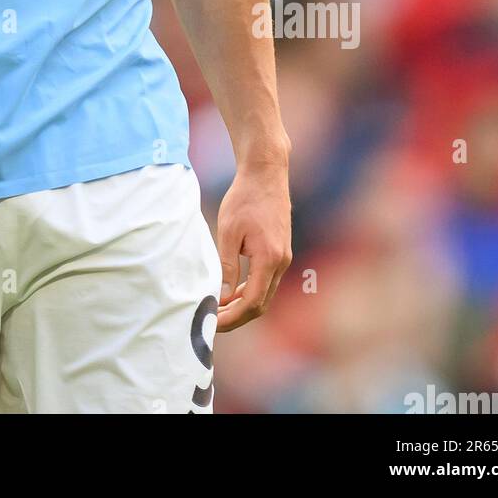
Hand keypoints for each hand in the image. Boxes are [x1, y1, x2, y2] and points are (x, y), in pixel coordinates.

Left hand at [215, 160, 291, 330]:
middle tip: (213, 322)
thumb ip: (227, 265)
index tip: (214, 322)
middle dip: (238, 317)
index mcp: (269, 259)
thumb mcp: (228, 231)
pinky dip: (250, 290)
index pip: (253, 302)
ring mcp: (284, 258)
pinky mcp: (280, 252)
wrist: (265, 174)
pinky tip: (232, 292)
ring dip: (244, 305)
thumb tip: (223, 295)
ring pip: (265, 294)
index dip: (233, 317)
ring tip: (219, 309)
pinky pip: (267, 281)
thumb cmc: (244, 199)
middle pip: (262, 304)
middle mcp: (281, 262)